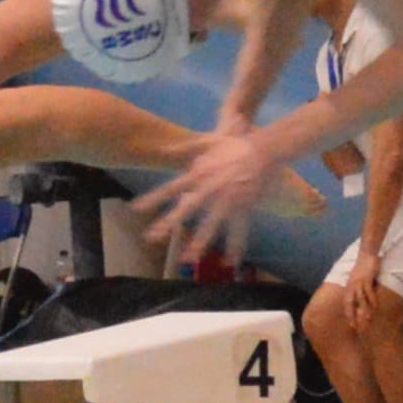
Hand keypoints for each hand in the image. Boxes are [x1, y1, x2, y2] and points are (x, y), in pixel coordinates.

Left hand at [140, 128, 282, 252]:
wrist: (265, 149)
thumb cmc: (237, 144)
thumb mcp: (210, 140)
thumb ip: (186, 146)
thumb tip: (165, 148)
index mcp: (199, 173)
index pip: (171, 188)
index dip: (153, 198)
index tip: (136, 208)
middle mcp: (210, 189)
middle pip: (186, 209)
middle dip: (167, 223)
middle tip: (151, 237)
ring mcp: (227, 200)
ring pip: (210, 225)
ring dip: (199, 242)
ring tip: (187, 258)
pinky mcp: (244, 207)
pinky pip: (239, 230)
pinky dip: (236, 247)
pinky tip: (231, 262)